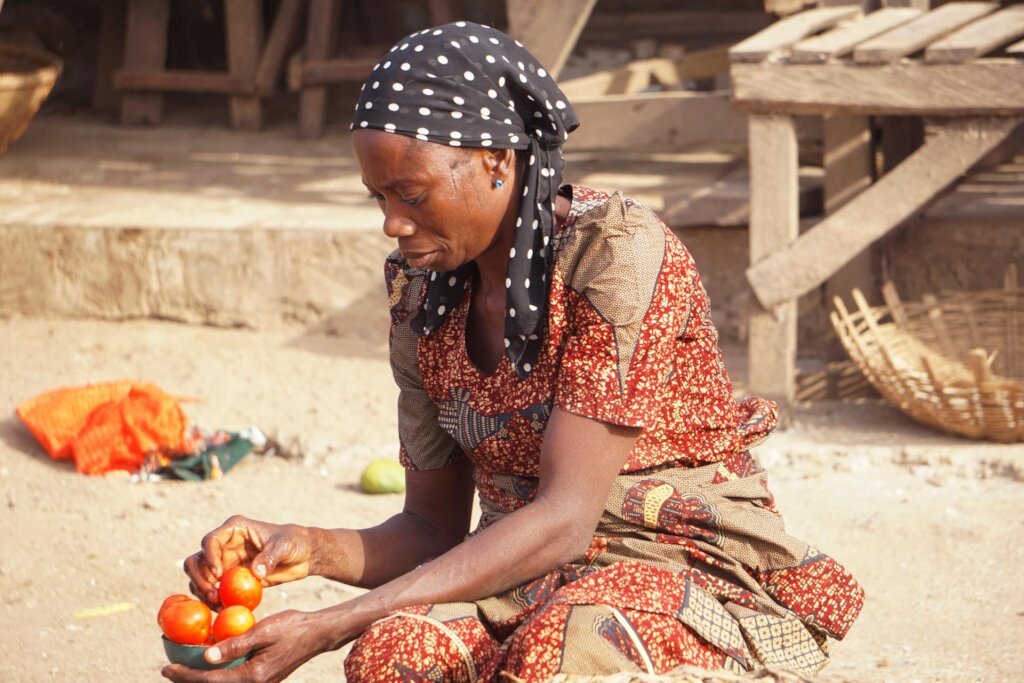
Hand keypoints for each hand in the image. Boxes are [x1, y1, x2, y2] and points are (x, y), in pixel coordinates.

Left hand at [161, 610, 329, 682]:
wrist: (317, 634)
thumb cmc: (292, 627)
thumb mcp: (263, 631)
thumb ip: (235, 644)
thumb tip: (207, 656)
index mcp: (253, 676)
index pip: (211, 680)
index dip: (186, 675)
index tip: (166, 667)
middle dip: (188, 681)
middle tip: (167, 670)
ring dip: (202, 679)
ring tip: (182, 668)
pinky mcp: (262, 679)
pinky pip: (233, 680)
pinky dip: (217, 675)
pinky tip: (209, 663)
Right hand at [184, 516, 317, 605]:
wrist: (303, 554)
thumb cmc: (294, 542)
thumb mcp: (284, 546)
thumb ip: (269, 557)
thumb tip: (255, 573)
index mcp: (234, 529)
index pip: (211, 540)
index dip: (209, 557)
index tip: (218, 575)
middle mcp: (225, 545)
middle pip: (197, 561)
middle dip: (199, 578)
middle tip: (213, 595)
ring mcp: (225, 563)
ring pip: (200, 578)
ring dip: (203, 592)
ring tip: (218, 605)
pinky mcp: (229, 579)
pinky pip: (213, 590)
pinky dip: (212, 600)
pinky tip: (222, 609)